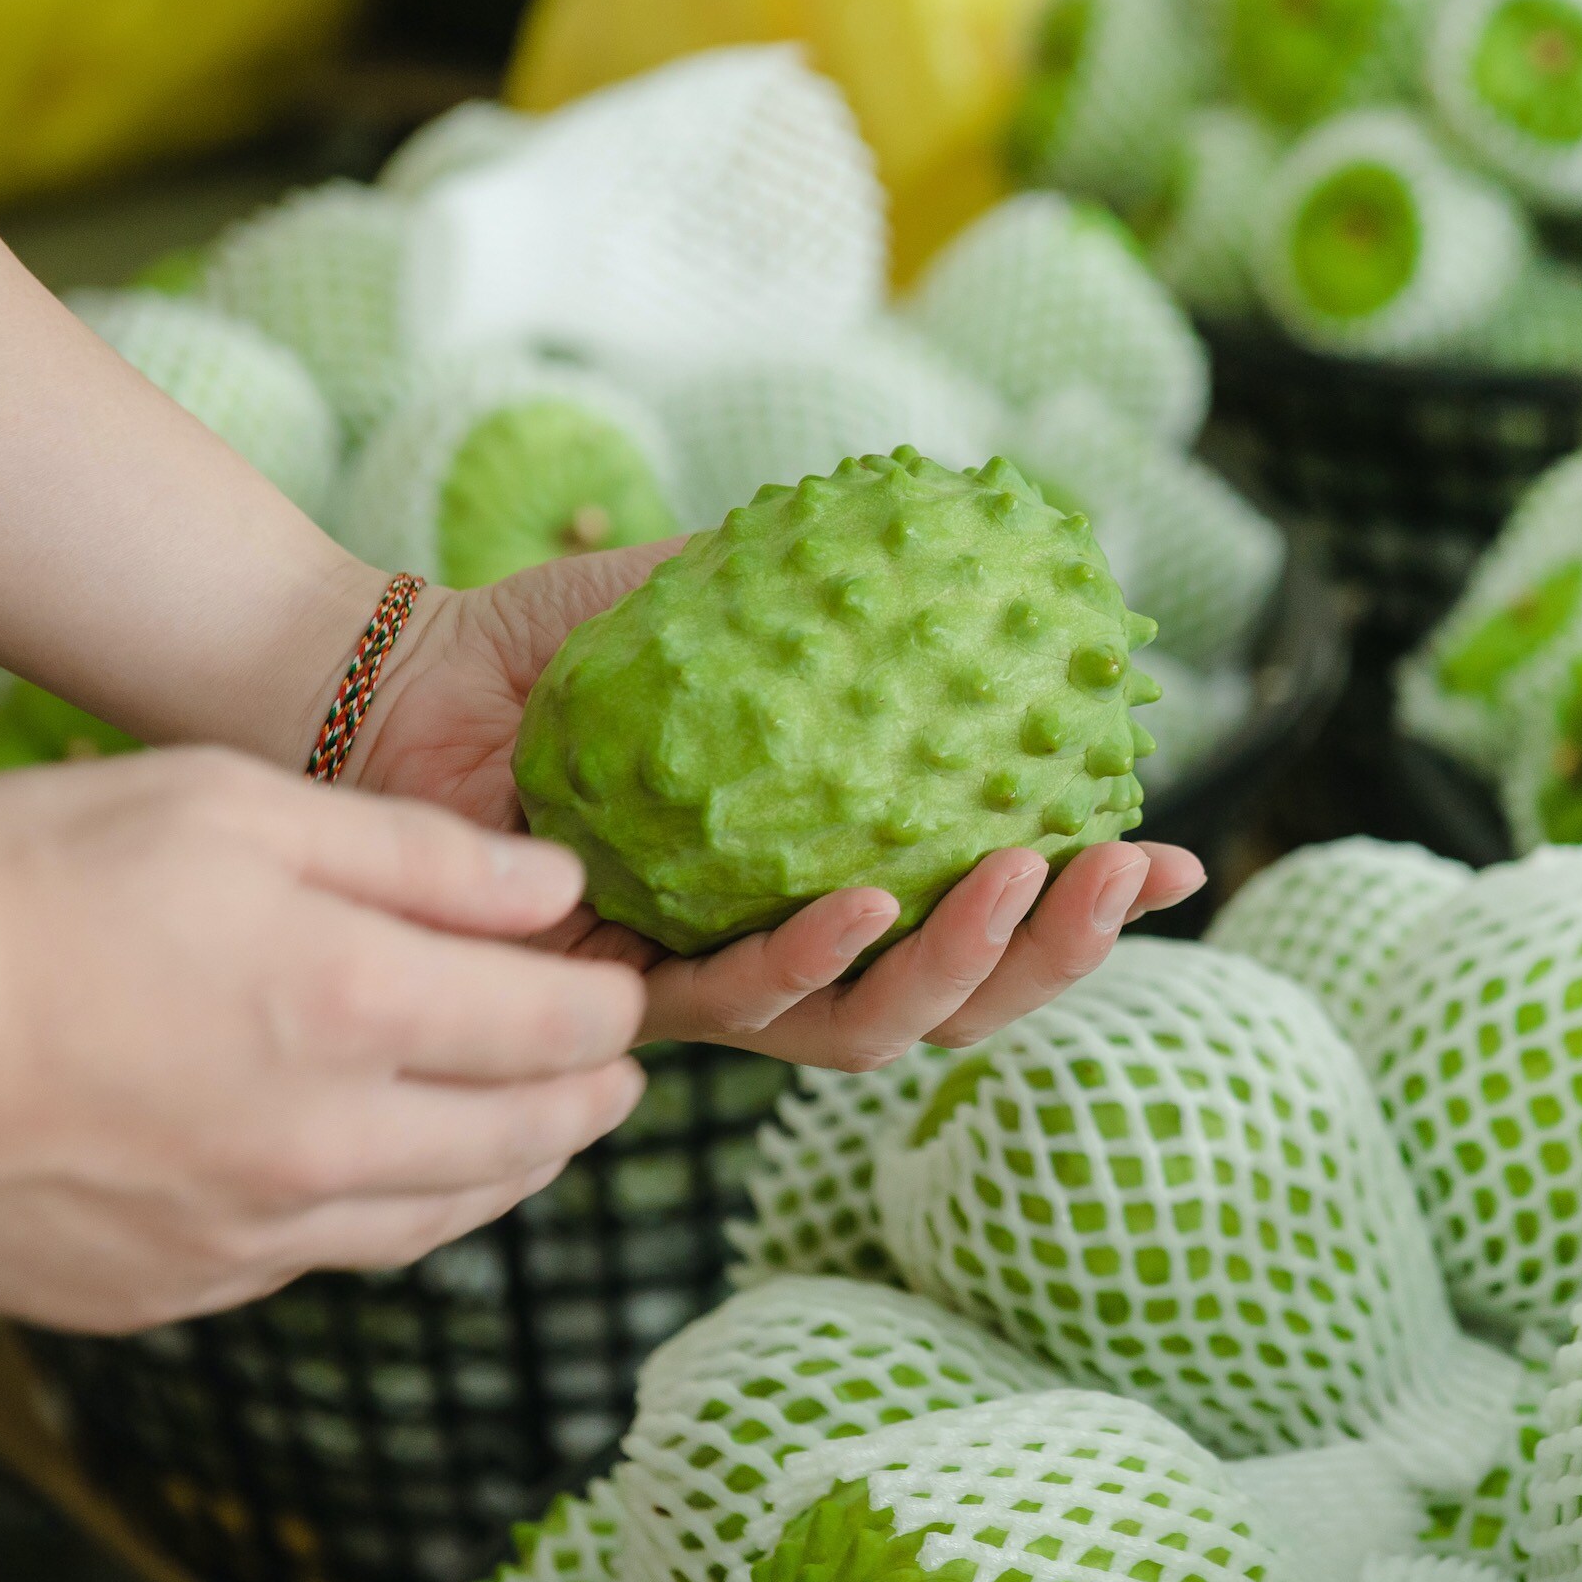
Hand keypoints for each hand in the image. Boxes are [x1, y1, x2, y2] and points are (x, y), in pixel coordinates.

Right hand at [0, 749, 643, 1331]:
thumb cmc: (21, 885)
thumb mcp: (228, 808)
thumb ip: (416, 855)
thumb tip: (556, 888)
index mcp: (358, 1010)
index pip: (563, 1028)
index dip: (612, 1002)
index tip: (622, 980)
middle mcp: (329, 1145)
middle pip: (526, 1138)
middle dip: (589, 1095)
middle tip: (615, 1067)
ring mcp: (252, 1232)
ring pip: (443, 1217)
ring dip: (514, 1167)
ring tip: (540, 1128)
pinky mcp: (178, 1285)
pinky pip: (332, 1260)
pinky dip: (395, 1214)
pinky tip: (393, 1176)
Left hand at [345, 548, 1205, 1069]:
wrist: (403, 672)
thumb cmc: (559, 638)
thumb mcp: (723, 598)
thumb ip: (834, 598)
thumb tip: (969, 549)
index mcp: (833, 869)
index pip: (987, 915)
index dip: (1086, 911)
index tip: (1179, 865)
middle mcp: (786, 943)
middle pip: (954, 1000)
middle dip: (1056, 955)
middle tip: (1126, 880)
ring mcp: (707, 978)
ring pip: (867, 1032)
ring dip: (960, 968)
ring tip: (1024, 882)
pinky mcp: (618, 989)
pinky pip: (735, 1001)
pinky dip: (810, 957)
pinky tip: (868, 898)